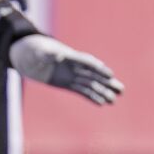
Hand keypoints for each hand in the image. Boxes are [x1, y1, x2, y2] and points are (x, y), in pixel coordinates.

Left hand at [9, 34, 123, 104]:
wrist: (32, 55)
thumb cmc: (36, 50)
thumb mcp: (38, 51)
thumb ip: (45, 55)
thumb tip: (53, 56)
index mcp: (70, 57)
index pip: (87, 63)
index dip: (99, 69)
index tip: (110, 75)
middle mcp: (75, 67)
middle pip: (94, 75)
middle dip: (107, 82)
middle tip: (121, 89)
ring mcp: (73, 76)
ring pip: (91, 85)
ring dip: (103, 92)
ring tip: (115, 99)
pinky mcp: (69, 84)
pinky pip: (83, 91)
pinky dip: (92, 97)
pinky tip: (102, 103)